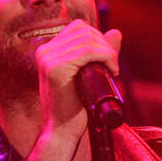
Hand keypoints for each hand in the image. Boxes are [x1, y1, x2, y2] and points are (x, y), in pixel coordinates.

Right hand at [34, 19, 121, 145]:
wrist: (61, 133)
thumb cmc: (75, 109)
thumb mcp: (88, 75)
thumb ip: (101, 52)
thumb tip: (116, 32)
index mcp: (48, 51)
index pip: (78, 28)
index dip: (98, 39)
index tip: (108, 60)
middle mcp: (44, 51)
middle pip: (84, 31)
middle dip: (105, 45)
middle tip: (114, 67)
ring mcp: (48, 58)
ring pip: (88, 39)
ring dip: (108, 52)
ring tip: (113, 71)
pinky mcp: (56, 68)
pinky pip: (87, 51)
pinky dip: (105, 57)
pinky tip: (111, 71)